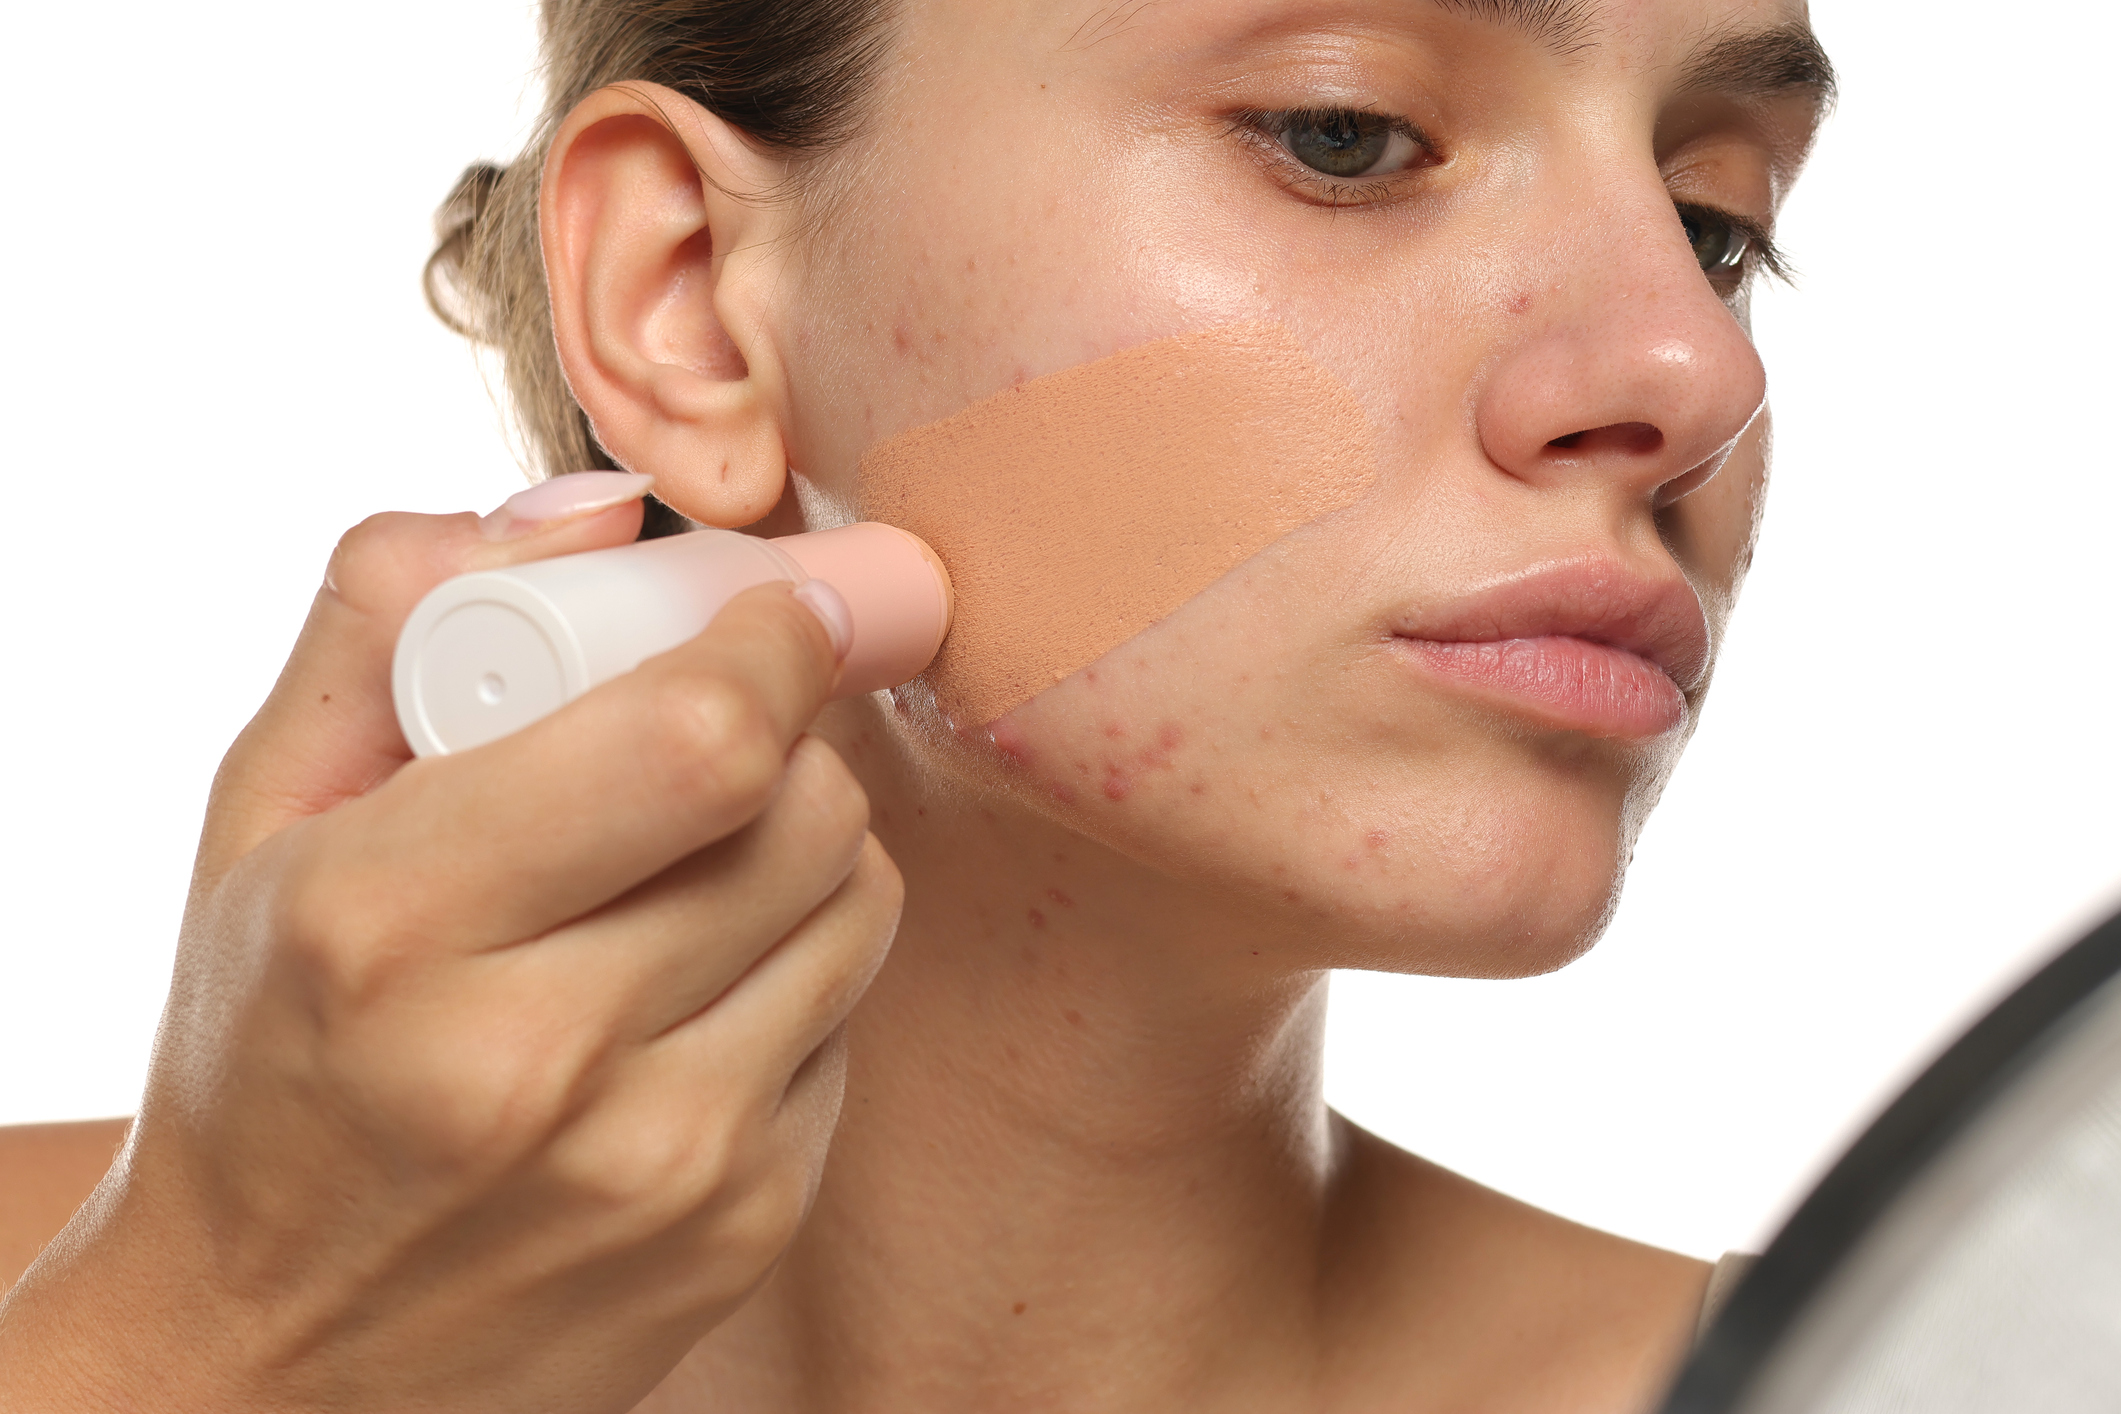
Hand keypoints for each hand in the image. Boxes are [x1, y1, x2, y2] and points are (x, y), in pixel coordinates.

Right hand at [0, 487, 899, 1411]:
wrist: (271, 1368)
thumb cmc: (263, 1060)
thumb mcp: (260, 823)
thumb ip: (394, 619)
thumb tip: (598, 510)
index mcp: (392, 929)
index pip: (698, 741)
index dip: (772, 642)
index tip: (777, 610)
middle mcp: (541, 1059)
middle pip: (807, 809)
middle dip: (784, 736)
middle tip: (713, 735)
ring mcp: (667, 1160)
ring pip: (860, 901)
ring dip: (804, 845)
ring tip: (687, 867)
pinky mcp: (748, 1223)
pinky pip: (850, 1014)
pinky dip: (796, 967)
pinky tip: (687, 996)